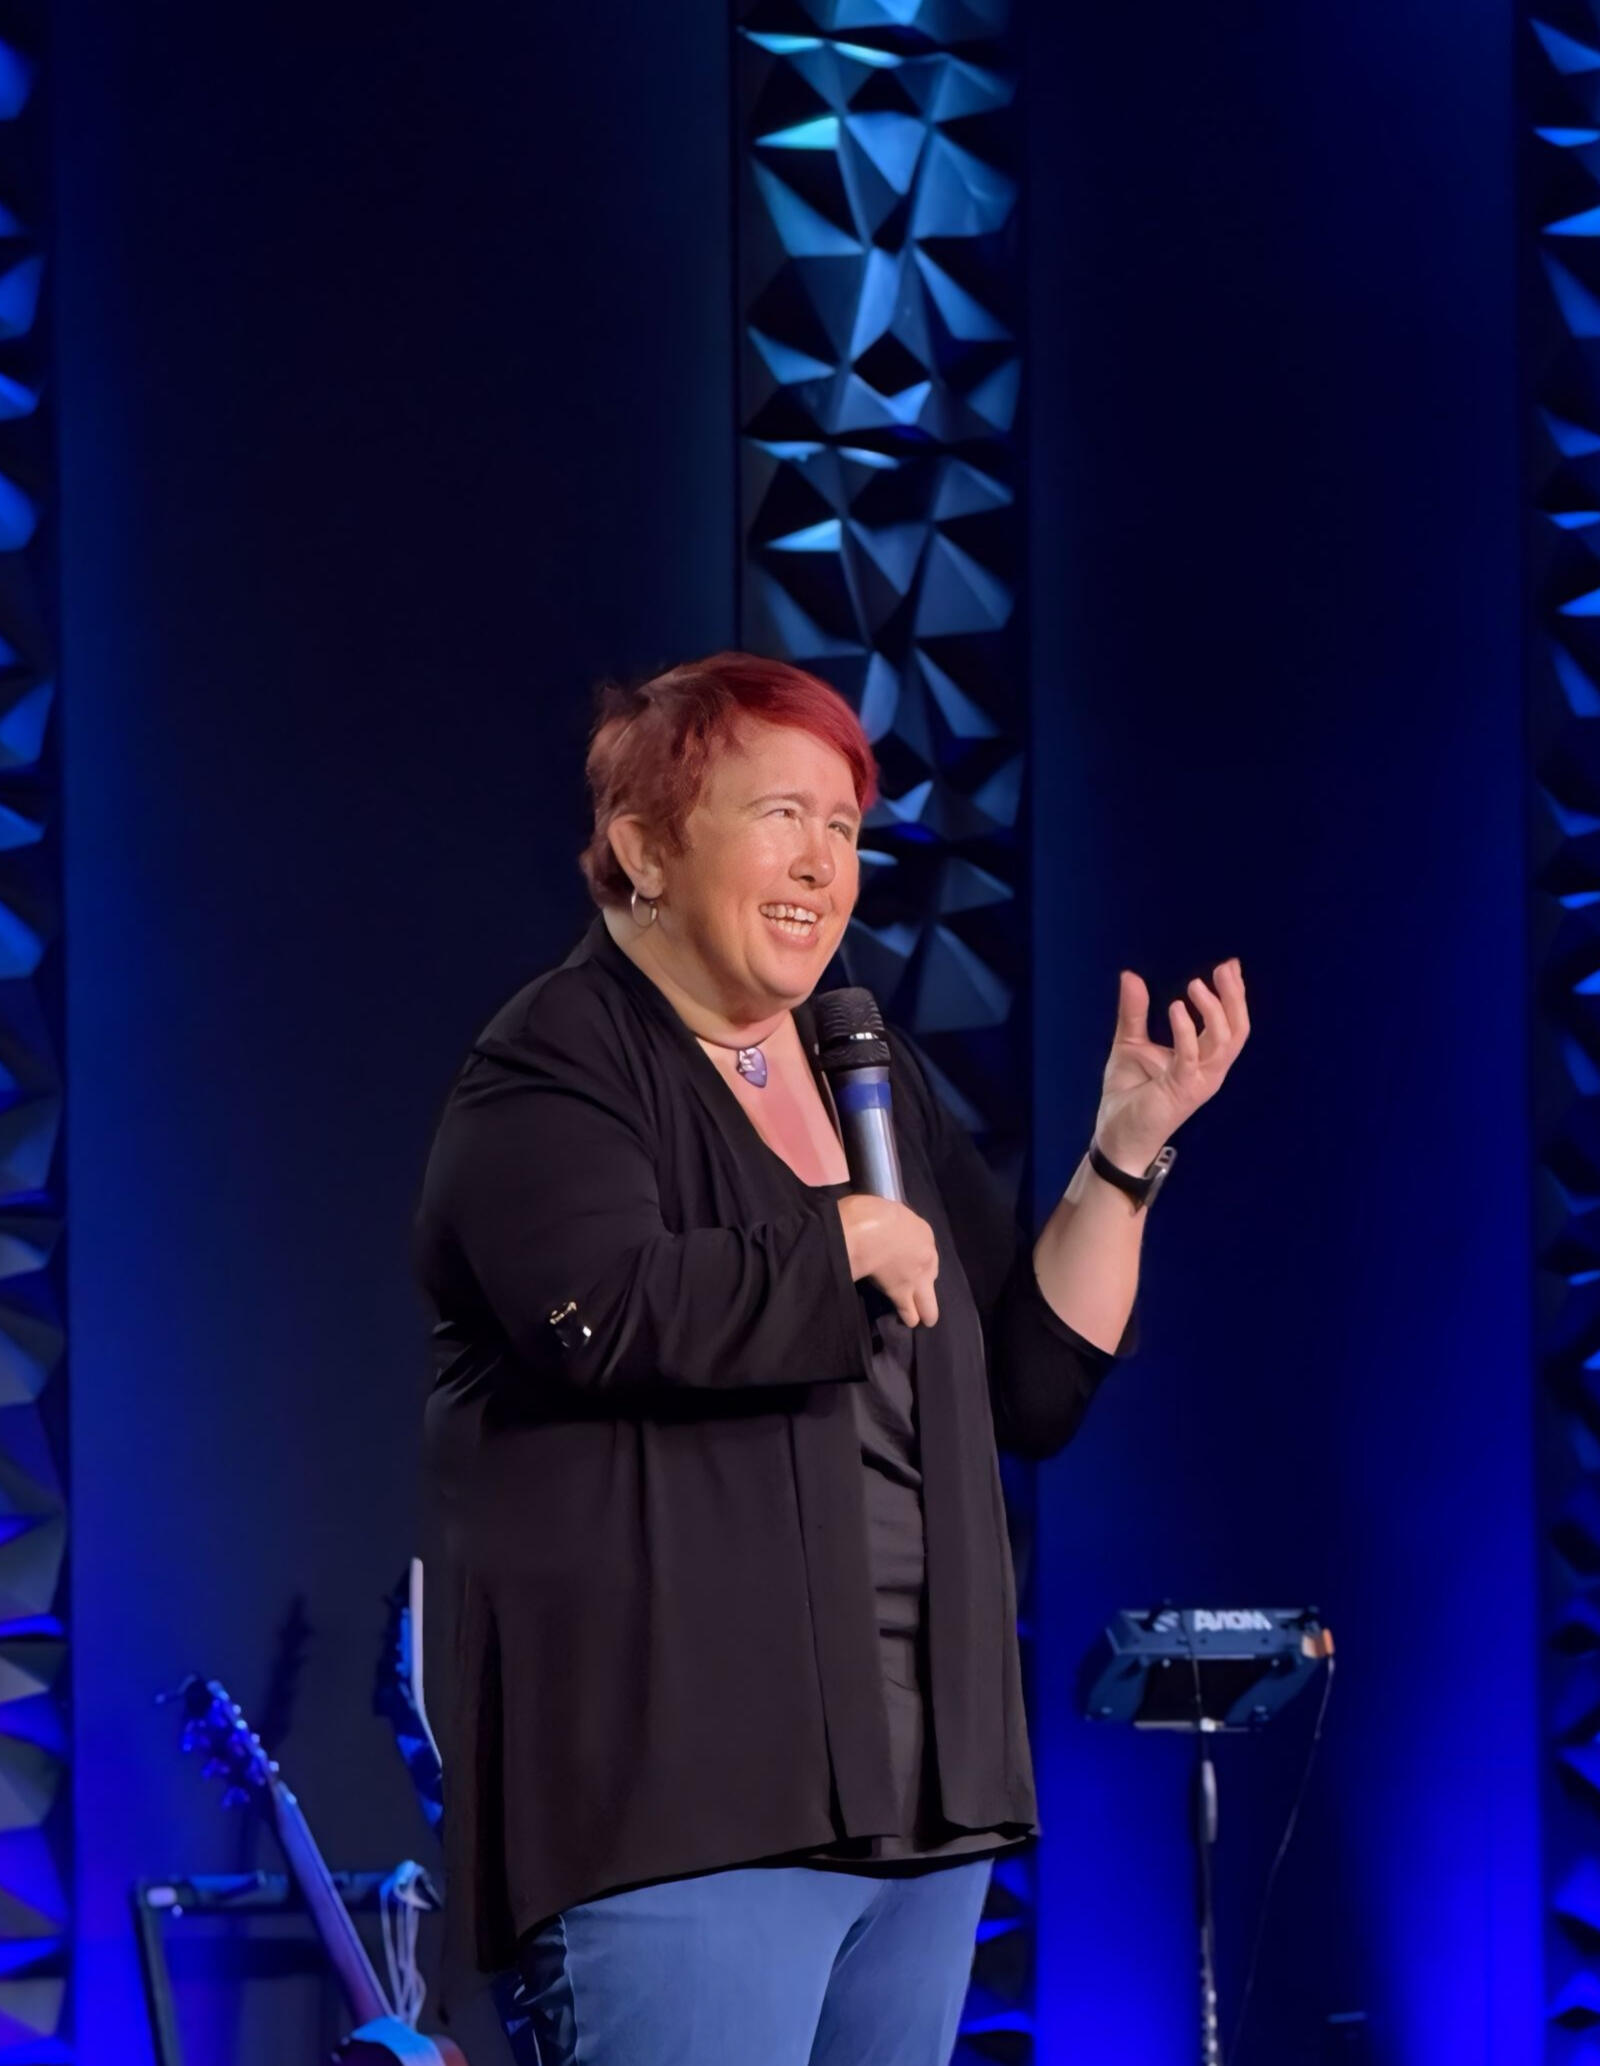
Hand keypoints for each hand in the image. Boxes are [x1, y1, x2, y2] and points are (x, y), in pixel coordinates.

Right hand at [836, 1194, 939, 1327]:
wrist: (867, 1231)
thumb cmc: (872, 1213)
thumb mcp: (890, 1211)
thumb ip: (893, 1224)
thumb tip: (886, 1229)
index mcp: (923, 1232)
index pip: (926, 1250)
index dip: (919, 1260)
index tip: (912, 1264)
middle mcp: (926, 1256)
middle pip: (933, 1276)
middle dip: (928, 1286)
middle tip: (925, 1296)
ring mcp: (916, 1278)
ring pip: (928, 1302)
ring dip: (925, 1310)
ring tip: (923, 1318)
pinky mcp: (901, 1293)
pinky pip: (909, 1310)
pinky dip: (909, 1316)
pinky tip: (909, 1323)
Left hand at [1094, 958, 1249, 1171]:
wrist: (1116, 1136)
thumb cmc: (1129, 1095)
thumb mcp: (1130, 1044)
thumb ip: (1134, 1012)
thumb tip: (1131, 975)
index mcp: (1202, 1059)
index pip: (1230, 1023)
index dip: (1234, 995)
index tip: (1230, 965)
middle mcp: (1208, 1070)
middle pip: (1237, 1030)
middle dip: (1235, 997)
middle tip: (1226, 968)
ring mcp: (1198, 1081)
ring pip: (1224, 1042)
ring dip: (1213, 1010)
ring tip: (1196, 985)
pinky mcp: (1181, 1090)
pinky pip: (1190, 1058)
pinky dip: (1186, 1031)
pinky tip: (1176, 1008)